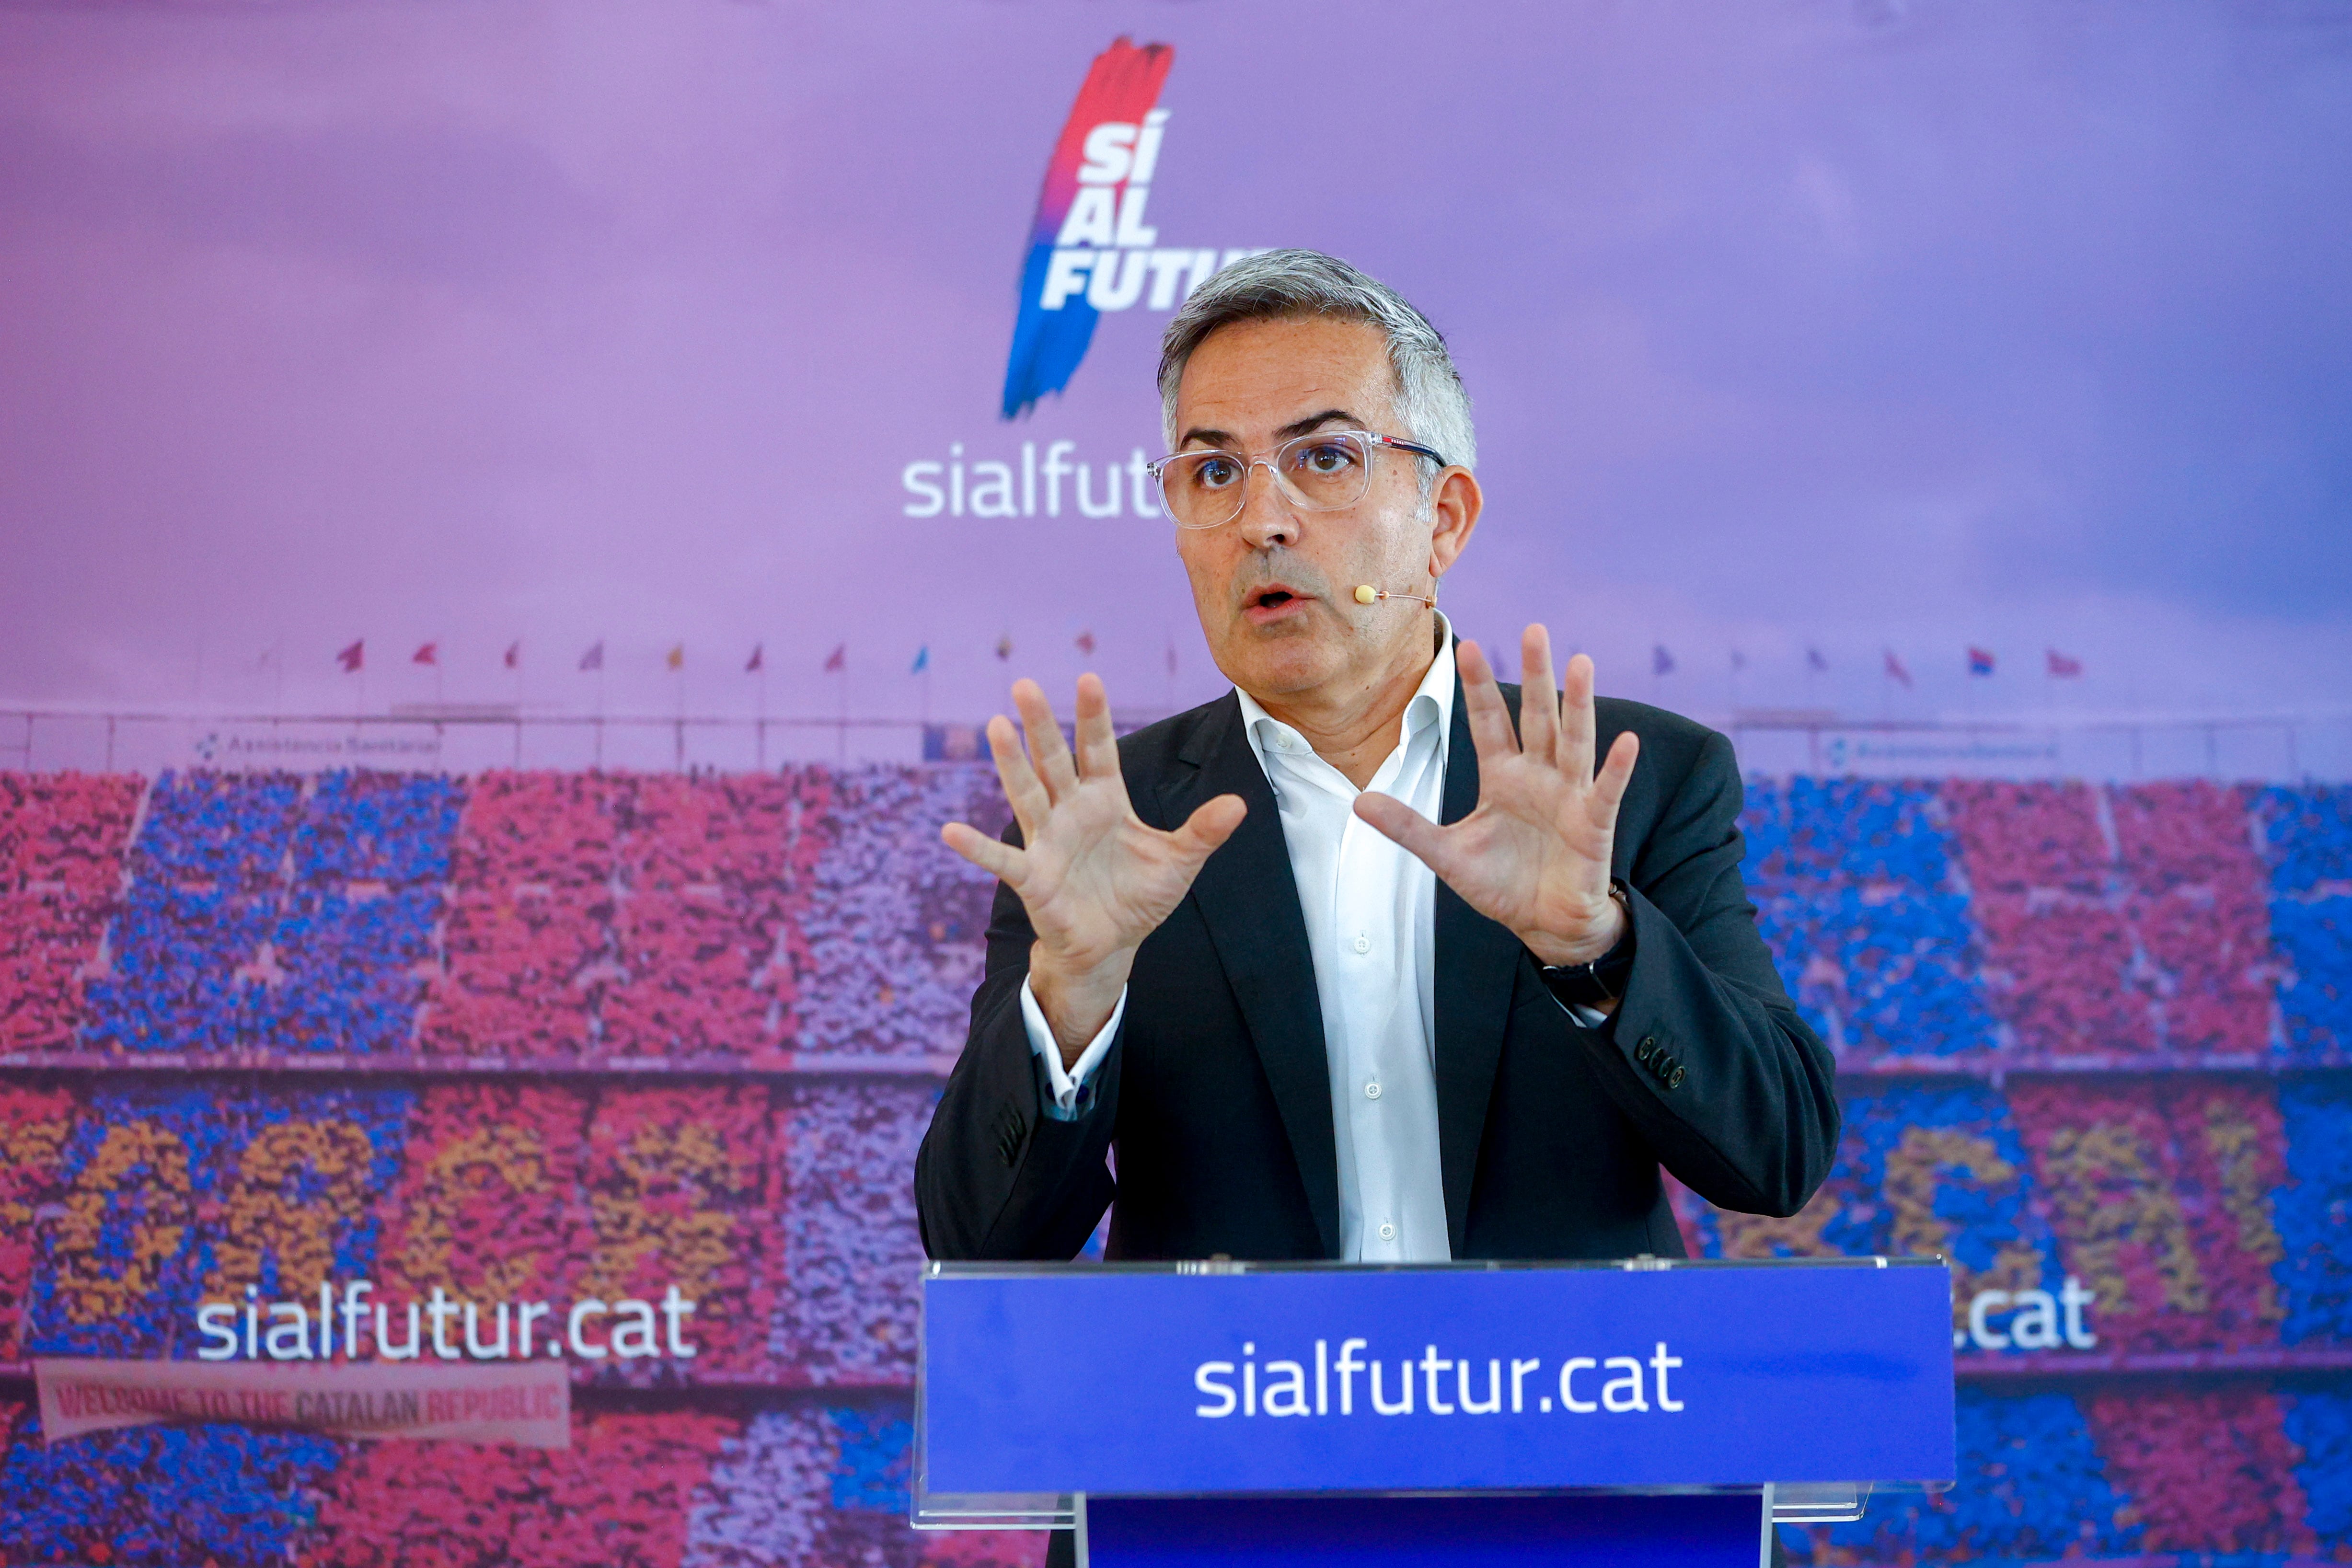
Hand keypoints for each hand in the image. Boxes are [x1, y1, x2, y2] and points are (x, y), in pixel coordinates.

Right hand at [941, 673, 1245, 1067]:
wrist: (1112, 944)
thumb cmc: (1138, 896)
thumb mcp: (1179, 862)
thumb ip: (1203, 832)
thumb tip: (1240, 804)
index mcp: (1105, 799)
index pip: (1099, 749)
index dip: (1093, 717)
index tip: (1087, 677)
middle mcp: (1071, 811)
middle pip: (1054, 760)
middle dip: (1042, 725)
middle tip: (1025, 683)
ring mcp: (1048, 841)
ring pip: (1027, 794)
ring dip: (1011, 763)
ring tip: (996, 726)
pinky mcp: (1033, 877)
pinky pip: (1001, 859)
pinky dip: (976, 847)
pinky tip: (949, 832)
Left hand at [1354, 625, 1637, 969]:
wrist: (1542, 923)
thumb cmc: (1501, 883)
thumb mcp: (1446, 855)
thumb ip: (1407, 827)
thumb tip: (1358, 802)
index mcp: (1502, 775)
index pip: (1488, 722)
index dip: (1479, 687)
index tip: (1467, 645)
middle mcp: (1538, 776)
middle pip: (1536, 716)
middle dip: (1535, 675)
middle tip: (1533, 630)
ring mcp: (1569, 796)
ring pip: (1573, 741)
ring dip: (1578, 705)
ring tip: (1581, 663)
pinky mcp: (1594, 824)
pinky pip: (1605, 791)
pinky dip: (1616, 768)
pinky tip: (1625, 741)